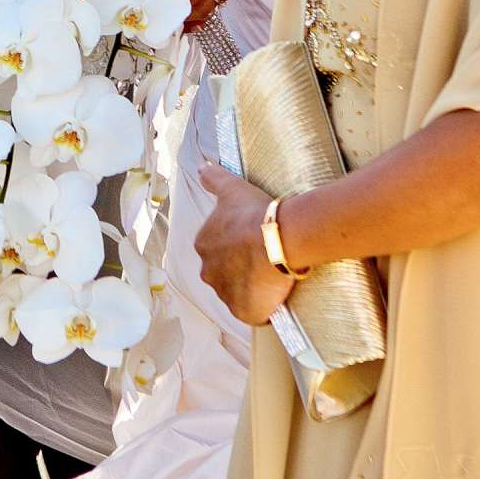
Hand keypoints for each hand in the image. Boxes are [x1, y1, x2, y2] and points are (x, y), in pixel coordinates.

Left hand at [193, 165, 296, 326]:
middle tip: (265, 261)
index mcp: (203, 246)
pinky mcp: (244, 312)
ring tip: (273, 278)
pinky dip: (261, 308)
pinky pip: (252, 313)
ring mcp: (226, 295)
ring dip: (251, 289)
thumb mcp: (232, 189)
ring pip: (238, 294)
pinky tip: (275, 297)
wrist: (278, 238)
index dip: (238, 247)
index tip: (255, 242)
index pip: (219, 250)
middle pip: (225, 274)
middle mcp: (208, 272)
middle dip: (241, 270)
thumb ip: (214, 178)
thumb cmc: (254, 212)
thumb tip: (201, 165)